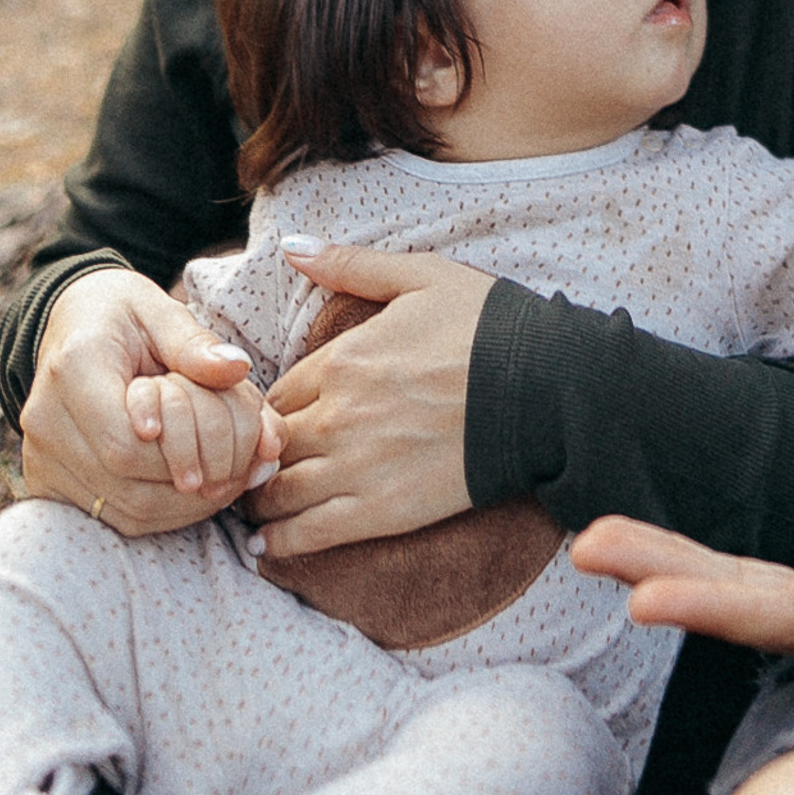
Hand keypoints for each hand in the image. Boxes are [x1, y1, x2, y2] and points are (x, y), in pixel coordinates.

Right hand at [20, 265, 278, 534]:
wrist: (70, 324)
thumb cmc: (123, 315)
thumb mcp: (160, 311)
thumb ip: (196, 344)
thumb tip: (236, 369)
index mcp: (72, 368)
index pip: (124, 441)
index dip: (178, 454)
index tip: (228, 446)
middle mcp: (46, 419)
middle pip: (126, 482)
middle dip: (195, 482)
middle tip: (247, 470)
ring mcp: (41, 458)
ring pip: (122, 511)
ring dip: (186, 506)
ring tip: (230, 480)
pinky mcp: (47, 483)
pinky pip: (111, 517)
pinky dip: (162, 513)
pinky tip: (195, 492)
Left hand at [242, 246, 496, 552]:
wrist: (544, 389)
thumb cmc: (488, 327)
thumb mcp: (420, 276)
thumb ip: (350, 265)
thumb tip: (291, 247)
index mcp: (342, 359)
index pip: (276, 393)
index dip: (268, 410)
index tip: (271, 422)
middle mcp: (337, 414)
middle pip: (270, 445)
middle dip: (255, 456)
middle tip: (249, 468)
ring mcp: (356, 466)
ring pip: (280, 491)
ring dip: (260, 500)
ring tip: (254, 506)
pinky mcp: (382, 511)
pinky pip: (311, 531)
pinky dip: (280, 541)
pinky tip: (264, 546)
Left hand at [570, 504, 793, 682]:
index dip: (721, 611)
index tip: (643, 600)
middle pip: (748, 609)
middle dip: (668, 581)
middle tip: (583, 547)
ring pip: (743, 596)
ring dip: (668, 570)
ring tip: (591, 540)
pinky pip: (758, 587)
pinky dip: (702, 571)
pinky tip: (651, 560)